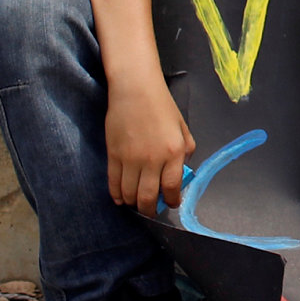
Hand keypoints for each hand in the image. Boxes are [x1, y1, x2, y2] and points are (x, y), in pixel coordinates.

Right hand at [106, 83, 195, 218]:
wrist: (135, 89)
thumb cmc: (161, 105)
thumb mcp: (182, 127)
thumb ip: (186, 150)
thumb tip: (182, 170)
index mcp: (174, 151)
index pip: (172, 187)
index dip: (171, 200)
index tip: (170, 203)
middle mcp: (153, 159)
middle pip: (148, 197)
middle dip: (150, 209)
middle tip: (151, 210)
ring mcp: (131, 159)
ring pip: (129, 194)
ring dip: (133, 203)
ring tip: (137, 203)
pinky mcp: (114, 155)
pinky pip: (114, 183)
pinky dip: (117, 195)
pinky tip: (121, 198)